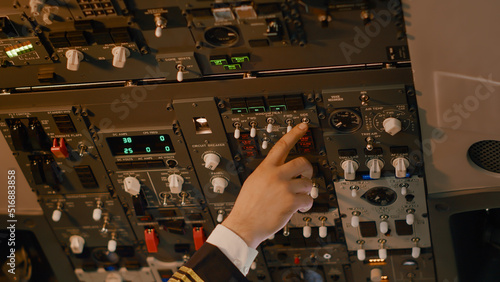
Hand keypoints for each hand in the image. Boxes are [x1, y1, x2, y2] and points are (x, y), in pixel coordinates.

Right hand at [222, 123, 313, 247]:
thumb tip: (281, 171)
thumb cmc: (247, 206)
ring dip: (307, 191)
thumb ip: (267, 174)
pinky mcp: (291, 201)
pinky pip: (308, 199)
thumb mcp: (253, 182)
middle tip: (307, 175)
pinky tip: (299, 208)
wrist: (244, 224)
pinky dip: (307, 205)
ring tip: (299, 198)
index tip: (303, 125)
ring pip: (308, 182)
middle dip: (308, 169)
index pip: (281, 145)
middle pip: (302, 162)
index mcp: (265, 168)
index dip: (294, 133)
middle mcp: (275, 175)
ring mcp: (284, 188)